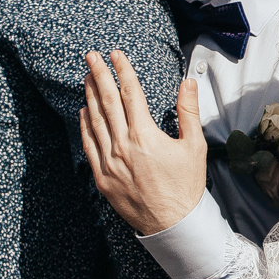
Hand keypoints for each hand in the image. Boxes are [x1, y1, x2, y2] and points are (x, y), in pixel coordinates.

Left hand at [79, 50, 208, 234]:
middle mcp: (123, 146)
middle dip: (98, 75)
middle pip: (107, 101)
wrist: (173, 224)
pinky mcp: (102, 177)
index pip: (130, 93)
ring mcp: (109, 162)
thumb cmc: (186, 185)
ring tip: (87, 77)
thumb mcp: (194, 146)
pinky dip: (85, 125)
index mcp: (145, 135)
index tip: (116, 54)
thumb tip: (188, 82)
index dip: (122, 70)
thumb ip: (188, 111)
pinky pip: (89, 145)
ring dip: (90, 96)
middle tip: (91, 56)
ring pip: (95, 121)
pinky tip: (84, 111)